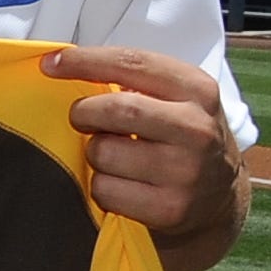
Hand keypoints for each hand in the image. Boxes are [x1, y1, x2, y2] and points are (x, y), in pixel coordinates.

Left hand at [42, 43, 248, 270]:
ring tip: (113, 156)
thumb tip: (61, 64)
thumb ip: (133, 79)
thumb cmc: (181, 136)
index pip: (133, 63)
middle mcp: (197, 129)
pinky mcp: (170, 208)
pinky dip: (100, 187)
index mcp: (198, 90)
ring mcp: (186, 171)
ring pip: (103, 152)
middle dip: (85, 113)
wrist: (220, 196)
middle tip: (83, 120)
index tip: (51, 63)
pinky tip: (121, 185)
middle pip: (116, 109)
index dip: (86, 61)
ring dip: (94, 154)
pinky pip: (104, 190)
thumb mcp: (176, 98)